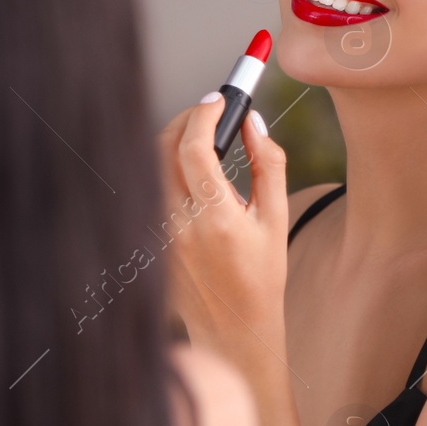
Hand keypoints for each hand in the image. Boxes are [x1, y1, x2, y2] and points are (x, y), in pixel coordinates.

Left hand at [154, 94, 289, 357]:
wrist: (234, 327)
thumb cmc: (262, 273)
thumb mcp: (277, 218)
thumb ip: (269, 164)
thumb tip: (253, 121)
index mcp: (217, 219)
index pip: (195, 148)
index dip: (204, 114)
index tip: (218, 98)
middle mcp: (180, 226)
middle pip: (164, 149)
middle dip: (186, 120)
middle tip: (209, 112)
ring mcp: (158, 235)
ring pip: (152, 166)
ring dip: (174, 143)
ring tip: (203, 142)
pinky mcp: (148, 240)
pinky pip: (150, 190)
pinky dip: (167, 170)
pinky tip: (189, 173)